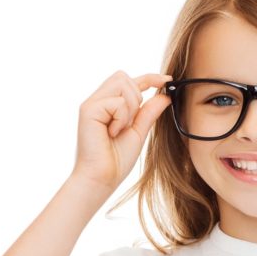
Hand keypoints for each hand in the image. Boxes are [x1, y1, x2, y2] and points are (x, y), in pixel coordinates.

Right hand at [71, 70, 172, 191]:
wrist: (102, 178)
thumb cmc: (116, 159)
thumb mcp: (139, 132)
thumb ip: (149, 112)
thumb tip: (165, 95)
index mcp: (108, 104)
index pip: (129, 81)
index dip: (149, 77)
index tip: (168, 79)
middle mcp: (97, 100)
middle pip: (123, 76)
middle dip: (137, 95)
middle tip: (131, 121)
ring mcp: (91, 104)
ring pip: (122, 84)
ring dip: (130, 106)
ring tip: (121, 127)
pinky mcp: (88, 110)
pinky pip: (117, 102)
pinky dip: (122, 118)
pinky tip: (113, 132)